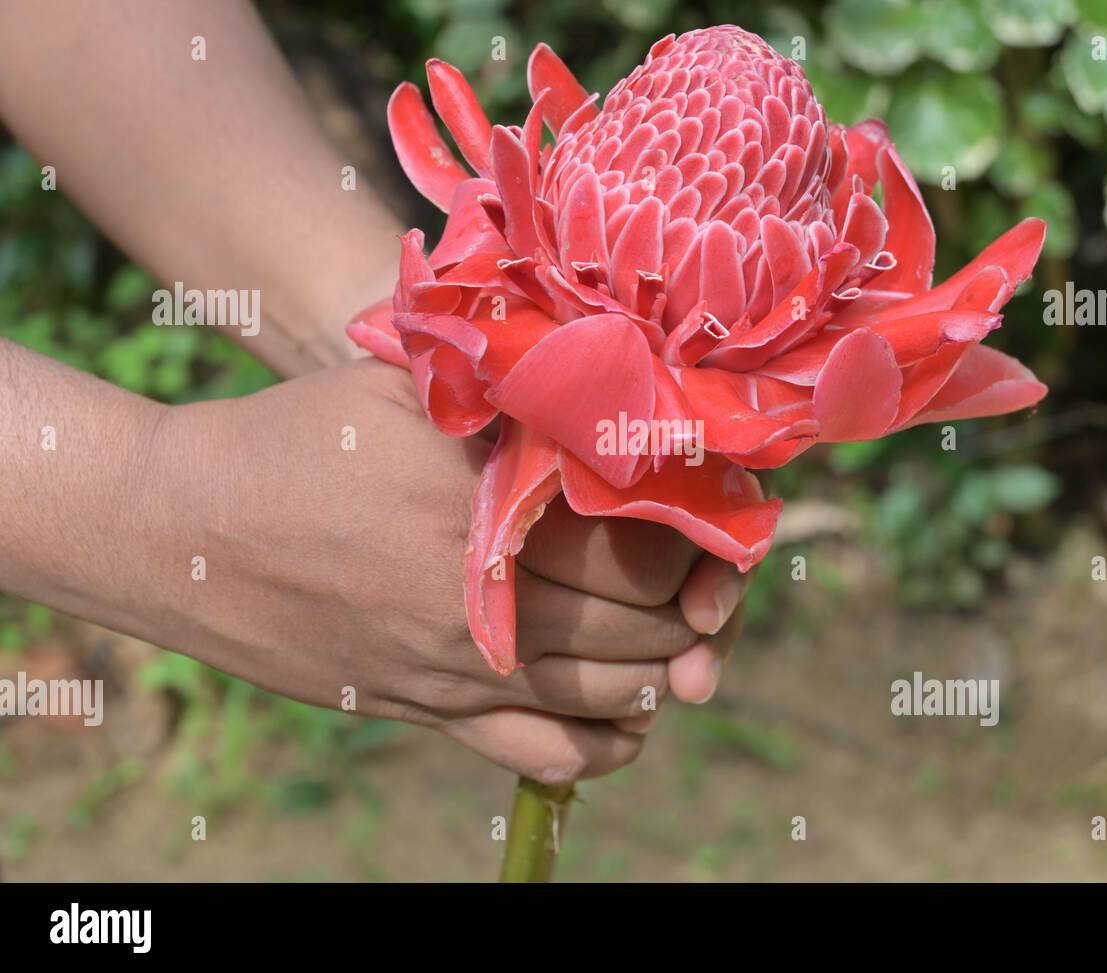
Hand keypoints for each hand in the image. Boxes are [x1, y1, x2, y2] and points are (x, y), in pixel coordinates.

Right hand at [137, 359, 746, 783]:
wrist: (185, 533)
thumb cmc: (295, 443)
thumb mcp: (403, 392)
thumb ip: (504, 396)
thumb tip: (602, 391)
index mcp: (486, 517)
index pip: (639, 542)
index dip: (694, 531)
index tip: (709, 511)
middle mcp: (484, 607)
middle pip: (639, 624)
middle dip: (692, 601)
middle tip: (705, 573)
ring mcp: (457, 672)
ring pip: (608, 694)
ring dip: (664, 666)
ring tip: (676, 632)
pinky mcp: (428, 711)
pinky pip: (544, 756)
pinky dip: (604, 743)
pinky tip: (628, 716)